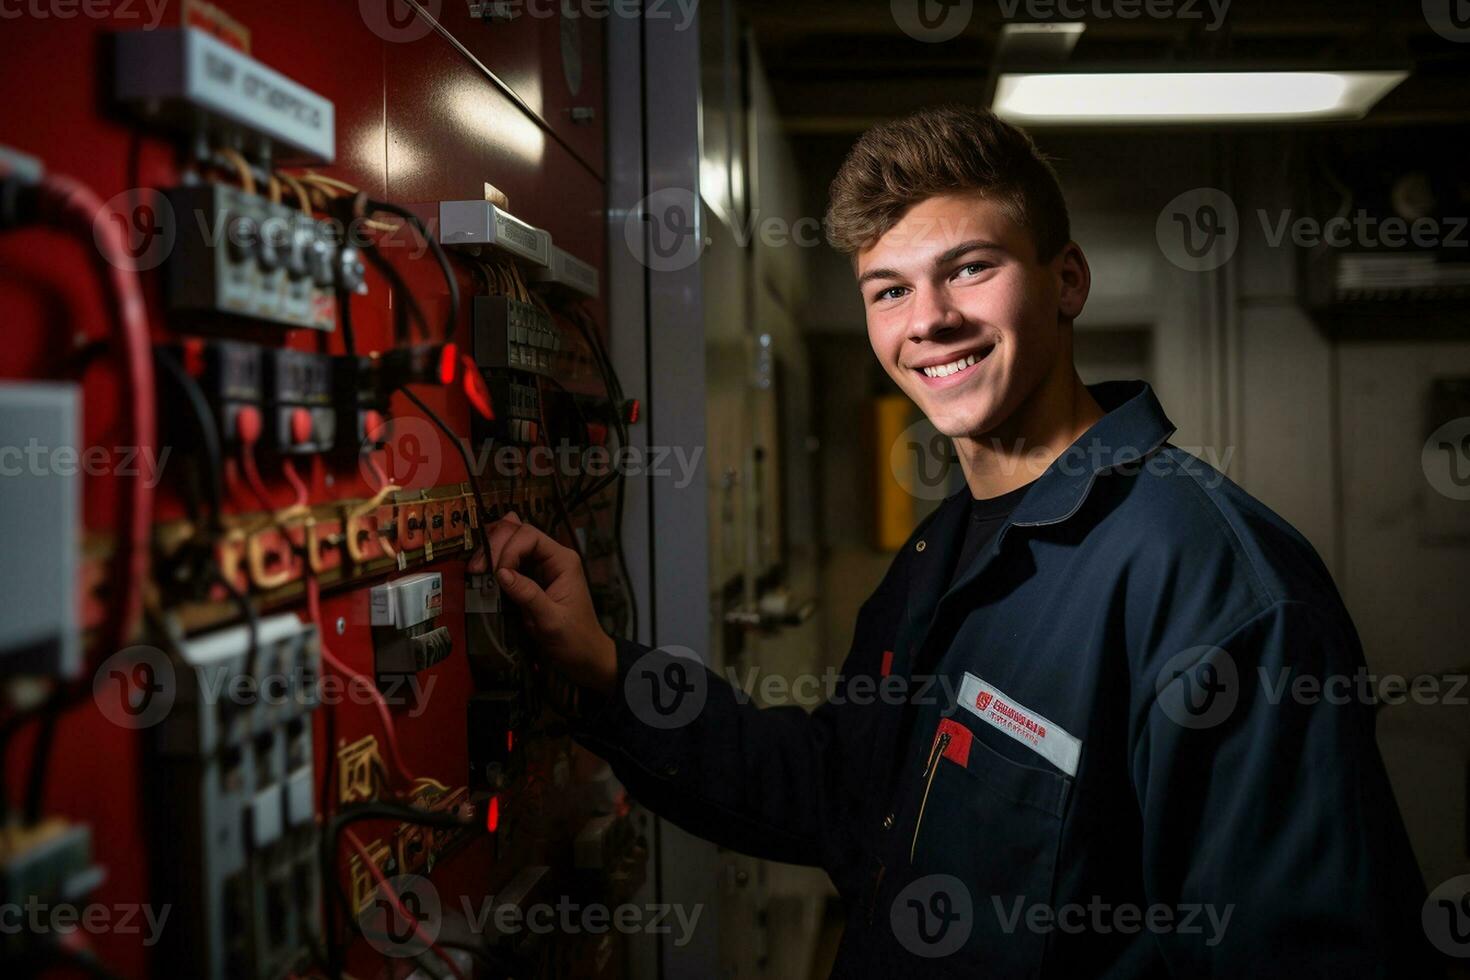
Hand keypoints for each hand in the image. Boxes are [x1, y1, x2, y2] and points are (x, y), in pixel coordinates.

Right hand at [482, 512, 616, 694]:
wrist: (584, 657)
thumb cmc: (574, 640)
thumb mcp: (551, 621)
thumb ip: (528, 595)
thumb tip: (501, 573)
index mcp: (563, 560)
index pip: (530, 536)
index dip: (508, 549)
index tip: (496, 574)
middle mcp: (552, 557)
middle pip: (517, 533)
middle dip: (494, 546)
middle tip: (475, 569)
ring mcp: (541, 566)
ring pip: (510, 543)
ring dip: (490, 551)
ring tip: (475, 569)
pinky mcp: (530, 578)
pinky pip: (509, 561)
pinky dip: (493, 562)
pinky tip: (481, 572)